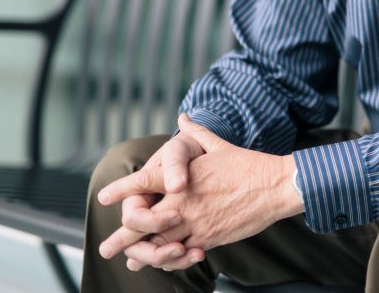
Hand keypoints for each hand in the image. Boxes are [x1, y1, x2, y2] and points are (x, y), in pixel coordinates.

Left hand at [112, 114, 303, 271]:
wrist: (274, 187)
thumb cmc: (247, 165)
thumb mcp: (219, 146)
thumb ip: (197, 134)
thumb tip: (184, 117)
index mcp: (183, 178)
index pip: (143, 183)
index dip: (121, 190)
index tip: (104, 196)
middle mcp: (184, 203)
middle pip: (142, 224)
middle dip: (121, 238)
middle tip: (106, 248)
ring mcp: (196, 223)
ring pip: (160, 245)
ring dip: (143, 255)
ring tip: (132, 262)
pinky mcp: (209, 238)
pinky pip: (183, 253)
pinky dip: (171, 259)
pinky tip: (164, 261)